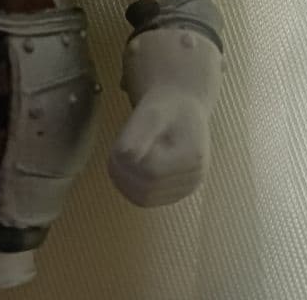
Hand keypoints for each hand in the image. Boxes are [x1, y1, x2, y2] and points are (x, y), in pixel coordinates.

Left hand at [108, 88, 209, 207]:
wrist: (184, 108)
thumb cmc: (167, 107)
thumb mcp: (150, 112)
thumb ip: (138, 134)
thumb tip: (125, 156)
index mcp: (192, 157)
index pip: (152, 172)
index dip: (129, 163)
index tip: (117, 147)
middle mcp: (193, 179)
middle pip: (147, 189)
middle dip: (124, 173)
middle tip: (114, 153)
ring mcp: (185, 190)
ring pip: (144, 199)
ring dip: (124, 182)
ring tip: (118, 159)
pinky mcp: (175, 194)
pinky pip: (147, 199)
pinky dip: (130, 186)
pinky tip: (125, 168)